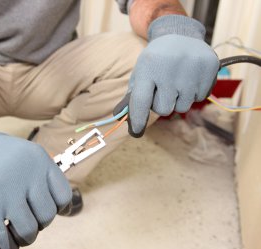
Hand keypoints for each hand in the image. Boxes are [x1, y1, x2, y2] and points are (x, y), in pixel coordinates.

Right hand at [0, 113, 71, 248]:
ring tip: (14, 232)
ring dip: (22, 237)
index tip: (49, 212)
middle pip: (47, 216)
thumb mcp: (24, 154)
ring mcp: (6, 191)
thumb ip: (40, 177)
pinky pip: (1, 240)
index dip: (58, 209)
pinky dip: (4, 248)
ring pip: (28, 231)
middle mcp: (26, 174)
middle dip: (38, 224)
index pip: (63, 196)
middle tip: (26, 220)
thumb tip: (59, 210)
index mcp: (39, 160)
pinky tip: (3, 245)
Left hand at [114, 15, 219, 136]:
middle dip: (161, 104)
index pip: (141, 101)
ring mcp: (191, 69)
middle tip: (162, 89)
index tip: (136, 132)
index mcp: (148, 67)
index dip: (138, 119)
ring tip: (176, 81)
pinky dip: (193, 92)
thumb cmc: (155, 60)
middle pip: (163, 109)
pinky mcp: (209, 68)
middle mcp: (170, 68)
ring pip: (182, 106)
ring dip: (178, 99)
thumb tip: (120, 116)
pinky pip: (199, 98)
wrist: (180, 35)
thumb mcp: (141, 72)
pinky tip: (190, 76)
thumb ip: (132, 95)